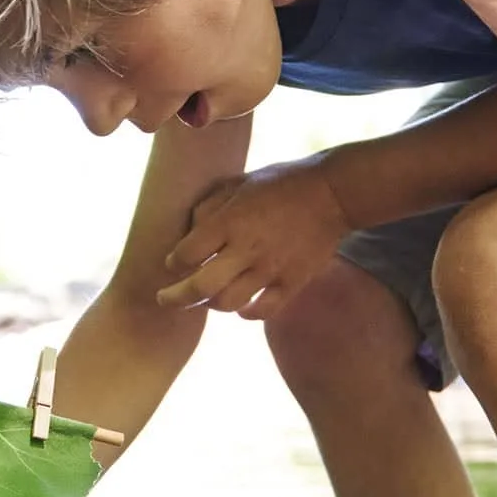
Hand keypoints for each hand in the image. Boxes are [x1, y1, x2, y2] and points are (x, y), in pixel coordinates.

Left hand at [156, 155, 349, 318]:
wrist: (332, 192)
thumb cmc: (281, 182)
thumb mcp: (239, 183)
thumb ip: (209, 207)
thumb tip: (189, 233)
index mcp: (229, 221)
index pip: (186, 254)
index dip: (173, 261)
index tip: (171, 263)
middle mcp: (246, 249)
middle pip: (200, 287)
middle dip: (176, 297)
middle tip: (164, 299)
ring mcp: (270, 269)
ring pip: (228, 303)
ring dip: (209, 304)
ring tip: (204, 299)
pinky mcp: (292, 282)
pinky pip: (262, 311)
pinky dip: (246, 313)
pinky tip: (241, 307)